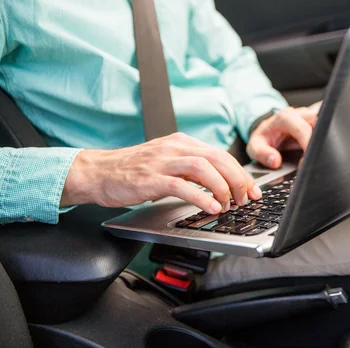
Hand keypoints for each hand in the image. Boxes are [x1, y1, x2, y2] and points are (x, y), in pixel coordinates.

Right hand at [60, 133, 261, 213]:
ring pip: (204, 168)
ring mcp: (162, 162)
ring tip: (228, 204)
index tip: (252, 189)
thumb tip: (220, 182)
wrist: (98, 172)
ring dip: (222, 187)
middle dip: (237, 180)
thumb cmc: (132, 171)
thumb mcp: (167, 162)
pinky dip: (201, 197)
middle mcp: (175, 148)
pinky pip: (182, 186)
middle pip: (217, 158)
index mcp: (182, 143)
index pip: (221, 154)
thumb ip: (190, 168)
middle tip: (245, 198)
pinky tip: (210, 207)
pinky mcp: (151, 178)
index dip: (240, 172)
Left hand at [246, 104, 319, 168]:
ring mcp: (310, 118)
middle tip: (314, 162)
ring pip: (325, 126)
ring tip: (317, 159)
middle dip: (319, 144)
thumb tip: (275, 161)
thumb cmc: (263, 137)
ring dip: (323, 143)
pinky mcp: (316, 125)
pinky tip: (319, 155)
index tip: (307, 161)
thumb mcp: (255, 146)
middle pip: (319, 123)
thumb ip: (262, 154)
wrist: (267, 130)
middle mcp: (300, 115)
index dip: (308, 144)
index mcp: (285, 118)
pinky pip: (325, 132)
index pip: (302, 128)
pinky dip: (324, 143)